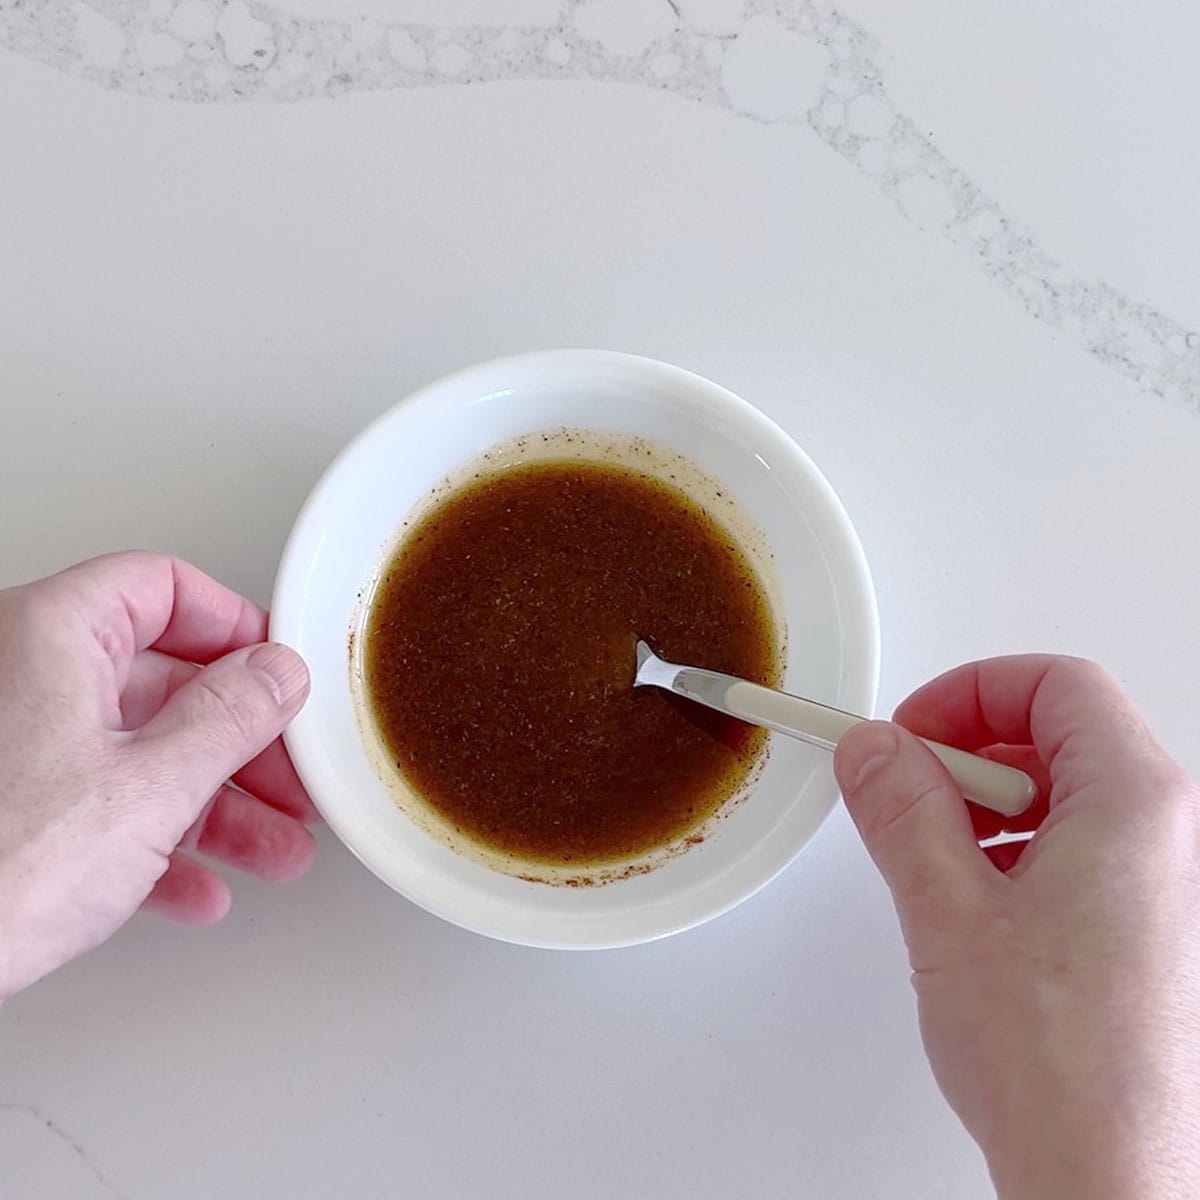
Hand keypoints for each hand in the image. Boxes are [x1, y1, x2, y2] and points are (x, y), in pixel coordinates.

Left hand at [0, 551, 316, 999]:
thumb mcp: (148, 786)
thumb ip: (229, 719)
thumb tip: (277, 675)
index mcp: (50, 635)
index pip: (164, 588)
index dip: (236, 628)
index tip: (280, 673)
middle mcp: (24, 677)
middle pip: (165, 683)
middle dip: (244, 743)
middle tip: (291, 774)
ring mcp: (15, 746)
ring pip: (141, 753)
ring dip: (219, 806)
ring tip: (274, 847)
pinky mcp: (10, 811)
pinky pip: (104, 808)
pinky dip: (159, 844)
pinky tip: (198, 887)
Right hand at [834, 656, 1199, 1199]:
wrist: (1112, 1179)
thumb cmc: (1062, 1064)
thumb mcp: (947, 910)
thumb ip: (901, 808)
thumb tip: (873, 748)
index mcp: (1135, 802)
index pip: (1056, 683)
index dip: (970, 691)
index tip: (911, 731)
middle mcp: (1170, 833)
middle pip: (1063, 733)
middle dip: (970, 749)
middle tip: (908, 789)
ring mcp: (1166, 884)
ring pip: (1071, 793)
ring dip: (990, 803)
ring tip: (934, 856)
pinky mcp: (1150, 929)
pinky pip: (1084, 848)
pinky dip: (1018, 849)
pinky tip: (974, 901)